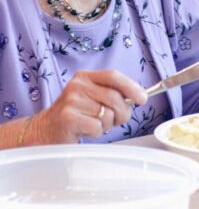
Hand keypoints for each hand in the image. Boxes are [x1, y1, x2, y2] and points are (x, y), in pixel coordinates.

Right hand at [28, 70, 146, 144]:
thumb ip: (112, 94)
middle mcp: (77, 85)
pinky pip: (97, 126)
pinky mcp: (68, 118)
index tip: (143, 99)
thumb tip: (140, 96)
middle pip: (114, 97)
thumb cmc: (76, 115)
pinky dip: (96, 132)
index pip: (113, 76)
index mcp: (85, 77)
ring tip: (93, 124)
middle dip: (122, 112)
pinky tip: (85, 131)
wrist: (46, 131)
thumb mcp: (92, 98)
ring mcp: (71, 101)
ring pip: (107, 114)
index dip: (131, 87)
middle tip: (117, 120)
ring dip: (107, 125)